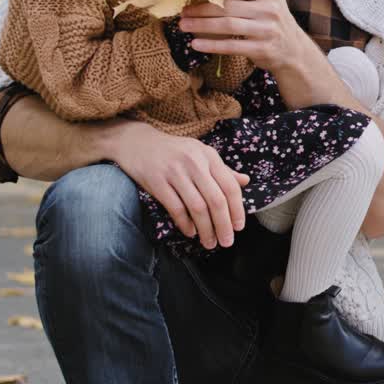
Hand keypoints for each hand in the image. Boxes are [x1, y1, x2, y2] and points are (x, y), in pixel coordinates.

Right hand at [111, 126, 249, 249]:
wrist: (138, 142)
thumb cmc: (175, 151)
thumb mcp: (201, 153)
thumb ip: (222, 169)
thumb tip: (245, 181)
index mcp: (209, 156)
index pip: (230, 186)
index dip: (237, 210)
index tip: (239, 227)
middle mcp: (195, 163)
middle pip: (216, 200)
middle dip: (223, 225)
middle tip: (226, 242)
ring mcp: (175, 172)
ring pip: (197, 207)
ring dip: (206, 229)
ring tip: (210, 243)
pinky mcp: (157, 182)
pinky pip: (175, 208)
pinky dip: (185, 223)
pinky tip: (191, 232)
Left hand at [179, 0, 313, 75]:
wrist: (294, 51)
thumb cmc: (272, 23)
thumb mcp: (266, 3)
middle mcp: (269, 8)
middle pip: (227, 6)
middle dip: (201, 9)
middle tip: (182, 11)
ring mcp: (267, 30)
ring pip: (227, 25)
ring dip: (201, 25)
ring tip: (183, 25)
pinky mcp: (262, 49)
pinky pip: (231, 46)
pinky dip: (211, 45)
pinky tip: (196, 44)